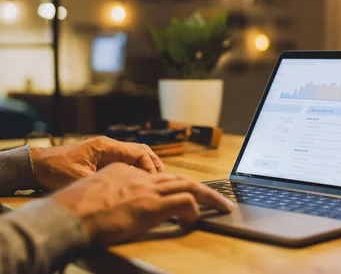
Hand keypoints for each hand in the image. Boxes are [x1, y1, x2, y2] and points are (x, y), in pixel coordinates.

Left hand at [31, 136, 164, 189]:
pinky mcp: (102, 158)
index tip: (154, 181)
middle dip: (153, 164)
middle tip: (163, 179)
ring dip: (146, 165)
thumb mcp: (80, 178)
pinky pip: (126, 160)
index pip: (138, 152)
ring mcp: (106, 151)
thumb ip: (103, 182)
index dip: (149, 166)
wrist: (37, 165)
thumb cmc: (55, 170)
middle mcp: (109, 146)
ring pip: (135, 154)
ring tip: (156, 180)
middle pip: (141, 150)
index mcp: (106, 146)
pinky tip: (139, 181)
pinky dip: (136, 168)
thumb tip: (123, 191)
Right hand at [51, 163, 233, 245]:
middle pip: (180, 178)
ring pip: (190, 186)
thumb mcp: (91, 195)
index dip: (175, 187)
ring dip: (210, 197)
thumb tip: (112, 208)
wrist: (66, 216)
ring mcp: (147, 190)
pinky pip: (184, 203)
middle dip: (201, 188)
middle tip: (218, 197)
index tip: (184, 196)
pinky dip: (195, 210)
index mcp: (125, 172)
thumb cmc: (71, 212)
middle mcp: (140, 177)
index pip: (159, 177)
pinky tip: (195, 220)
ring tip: (222, 206)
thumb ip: (108, 196)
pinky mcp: (151, 205)